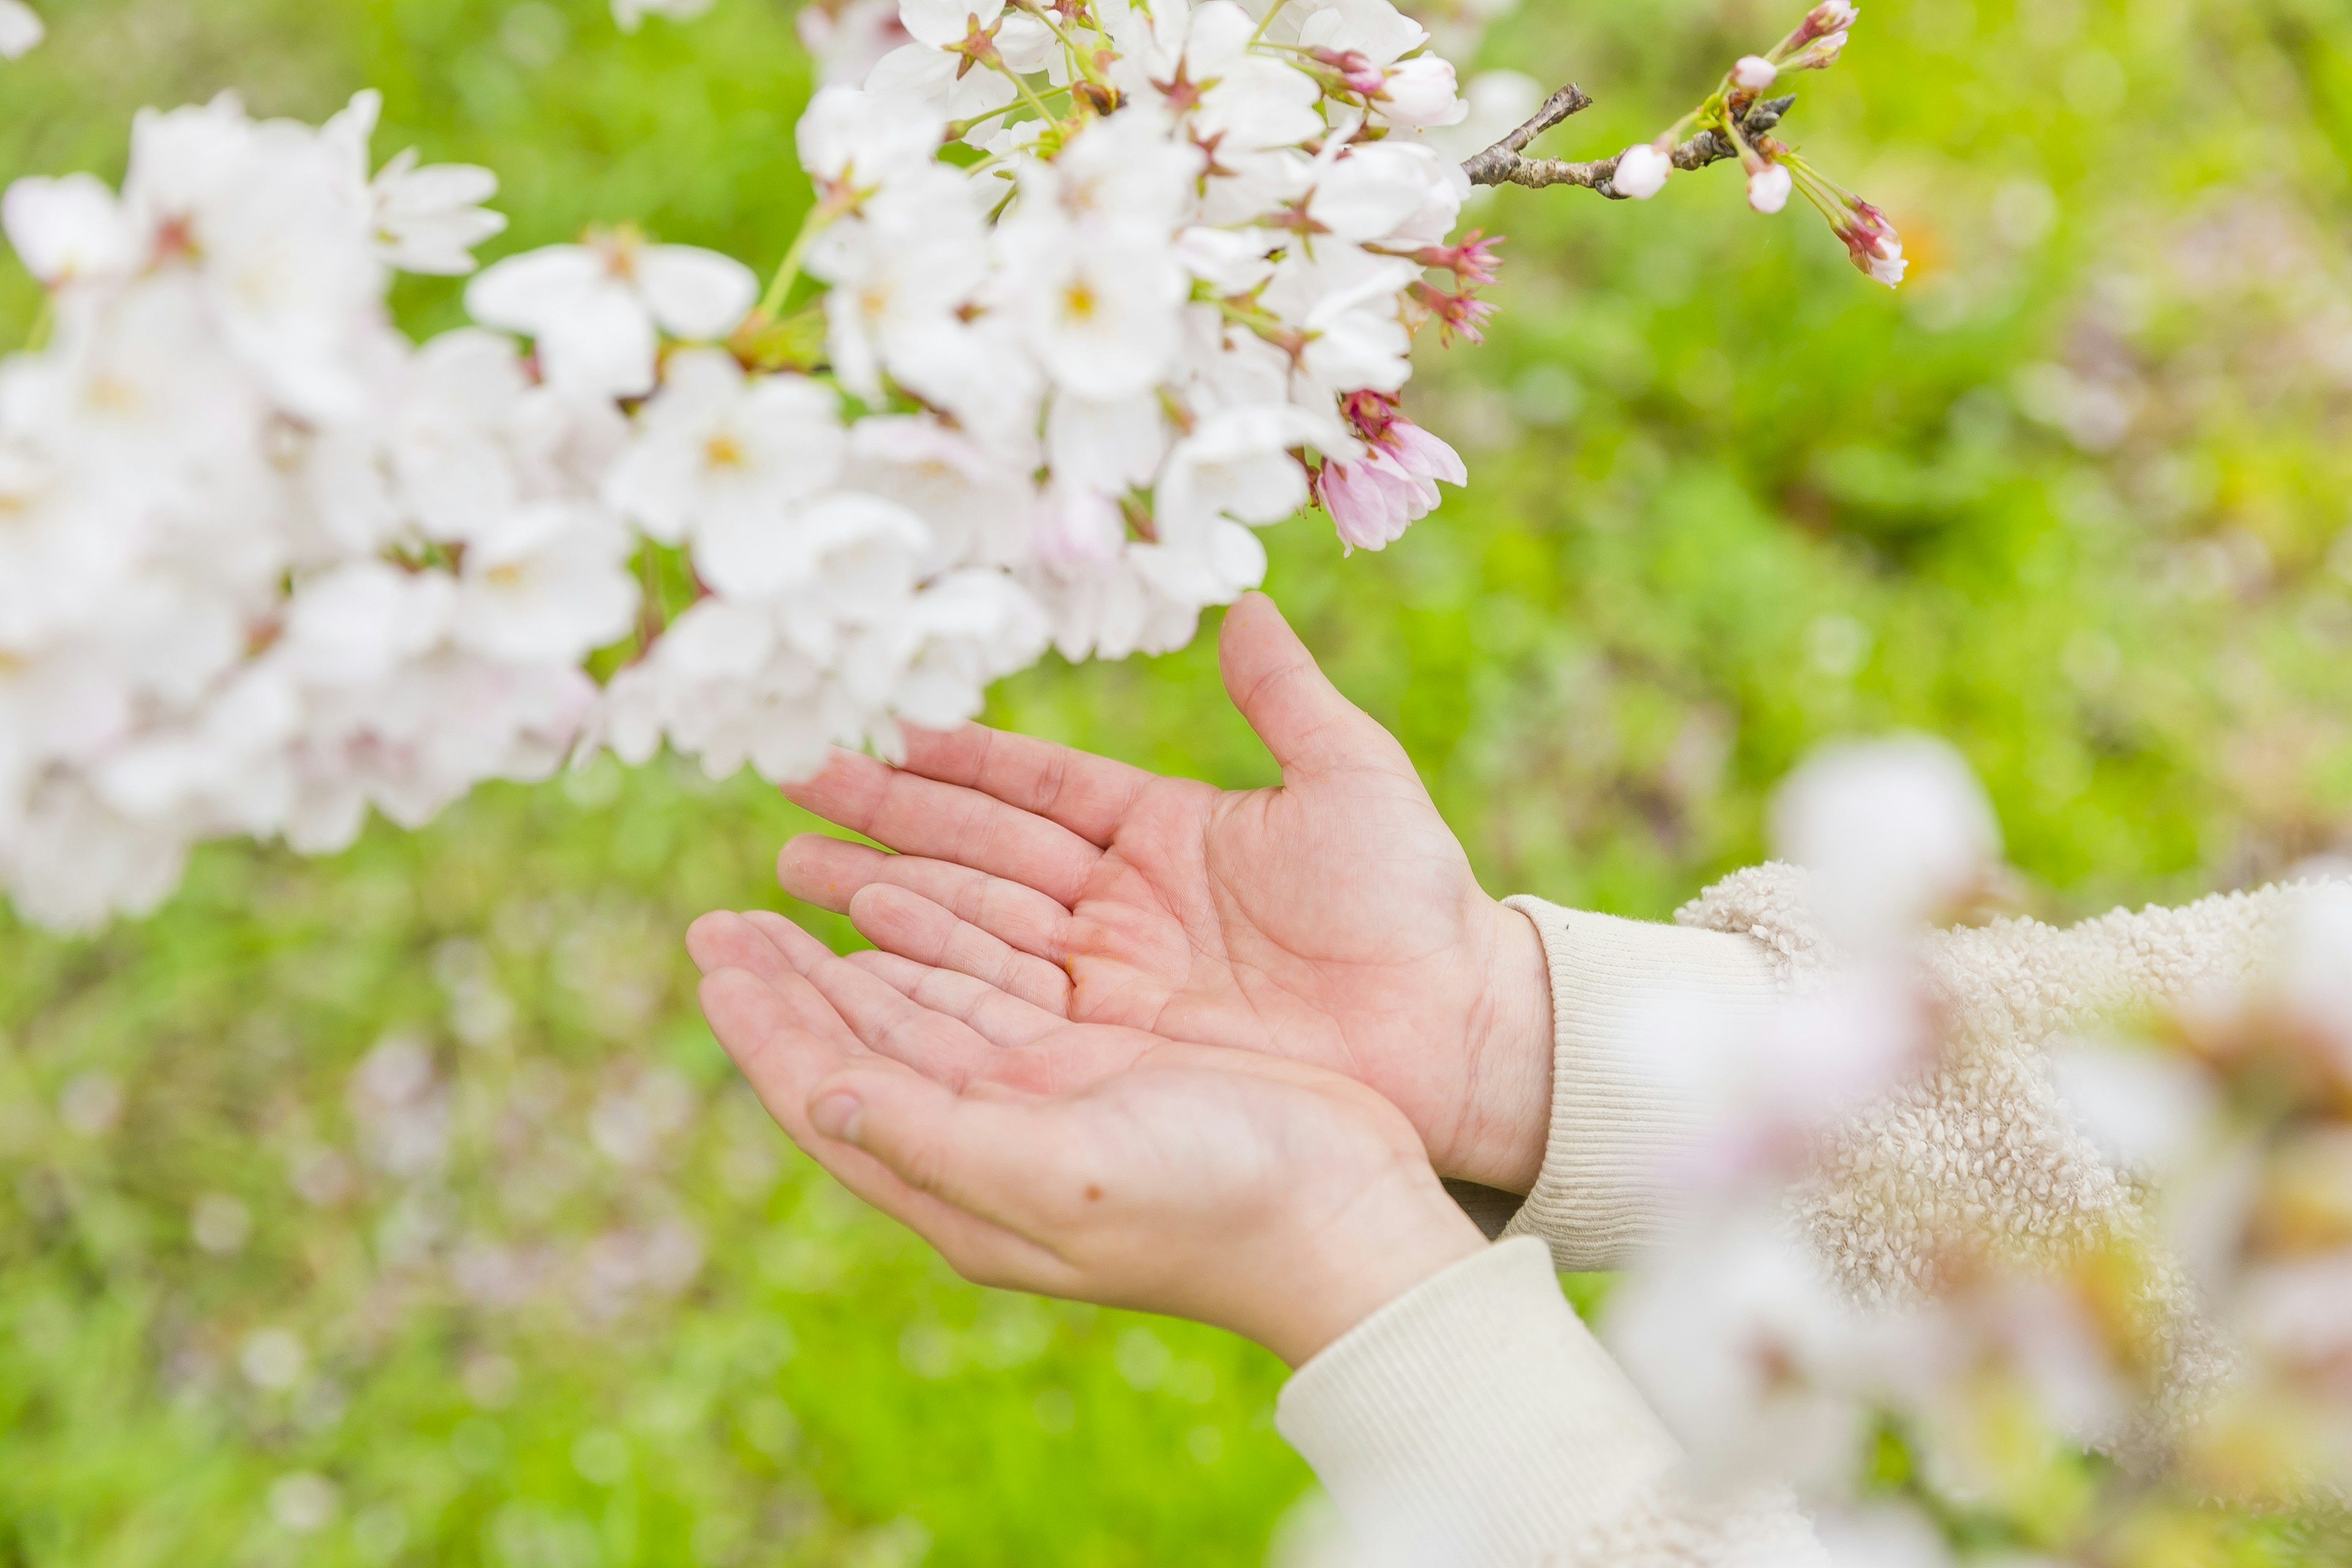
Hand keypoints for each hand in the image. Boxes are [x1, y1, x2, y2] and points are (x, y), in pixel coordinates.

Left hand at [686, 908, 1486, 1364]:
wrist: (1346, 1214)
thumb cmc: (1214, 1209)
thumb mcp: (1062, 1175)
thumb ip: (935, 1137)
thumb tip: (816, 1098)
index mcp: (966, 1183)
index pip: (830, 1093)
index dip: (765, 1027)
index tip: (711, 955)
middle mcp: (992, 1140)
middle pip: (861, 1046)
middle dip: (788, 983)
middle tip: (721, 919)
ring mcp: (1046, 1099)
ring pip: (922, 1009)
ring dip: (854, 955)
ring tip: (792, 896)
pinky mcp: (1102, 1062)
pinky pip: (994, 989)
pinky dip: (940, 947)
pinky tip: (906, 915)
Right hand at [774, 593, 1555, 1192]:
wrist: (1458, 1031)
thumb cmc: (1415, 902)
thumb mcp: (1350, 780)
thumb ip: (1284, 700)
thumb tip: (1246, 606)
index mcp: (1166, 831)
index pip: (1037, 785)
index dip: (958, 757)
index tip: (879, 725)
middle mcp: (1122, 902)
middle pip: (981, 851)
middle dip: (888, 820)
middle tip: (793, 789)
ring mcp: (1111, 975)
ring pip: (975, 922)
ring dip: (887, 891)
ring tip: (795, 867)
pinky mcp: (1112, 1044)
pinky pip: (1003, 998)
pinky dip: (933, 970)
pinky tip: (861, 947)